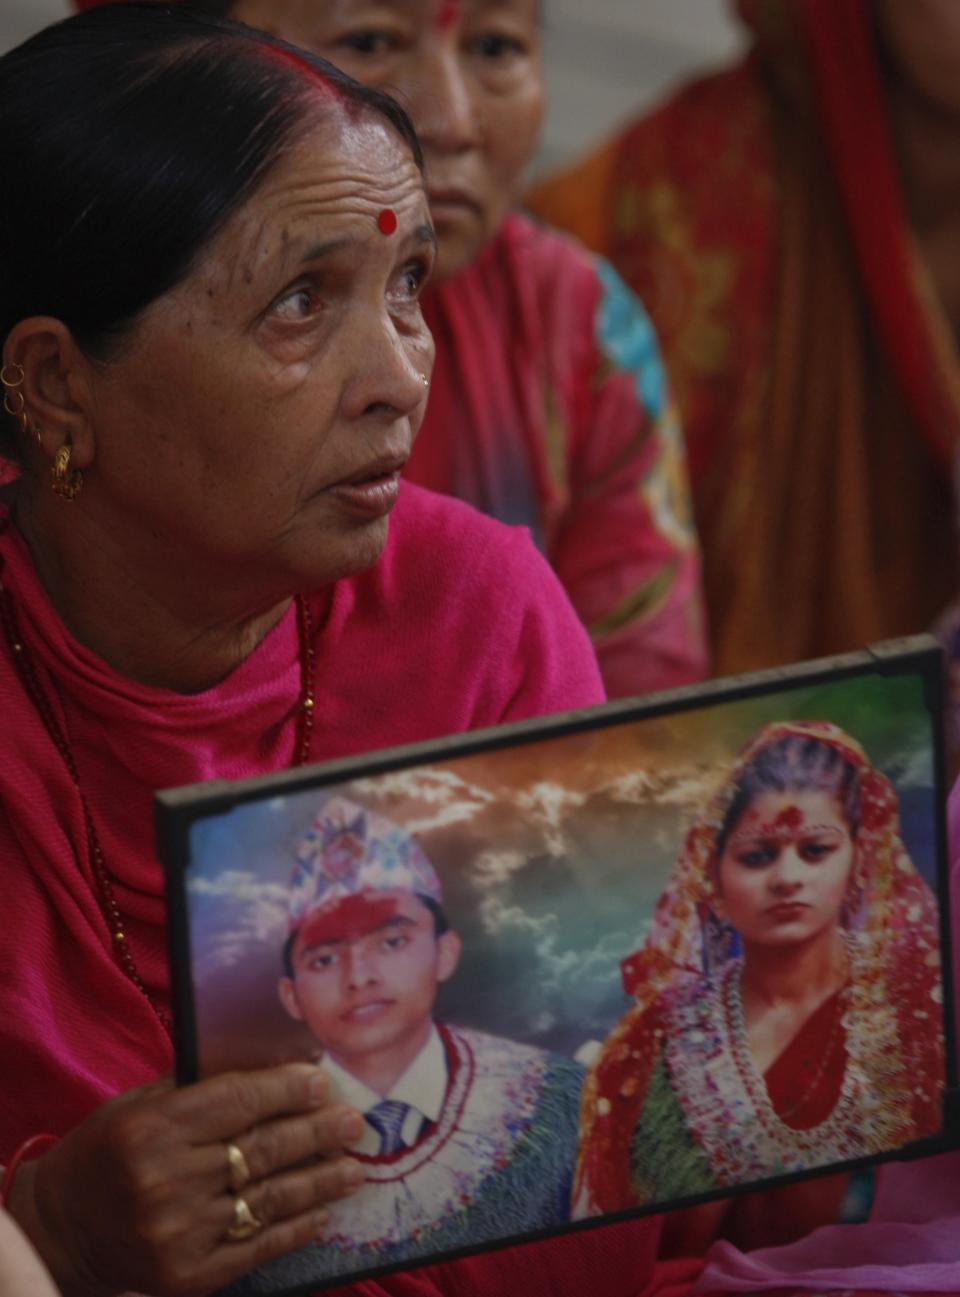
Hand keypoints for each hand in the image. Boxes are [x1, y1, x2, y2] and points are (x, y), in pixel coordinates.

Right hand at [8, 1064, 365, 1296]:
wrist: (63, 1228)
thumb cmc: (109, 1150)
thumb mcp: (142, 1104)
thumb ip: (200, 1087)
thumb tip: (274, 1063)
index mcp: (154, 1128)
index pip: (239, 1101)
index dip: (287, 1089)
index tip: (322, 1080)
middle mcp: (167, 1179)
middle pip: (263, 1149)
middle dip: (317, 1132)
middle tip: (354, 1123)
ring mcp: (179, 1232)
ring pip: (269, 1199)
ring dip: (320, 1182)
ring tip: (354, 1168)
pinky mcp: (188, 1275)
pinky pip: (257, 1247)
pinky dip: (295, 1228)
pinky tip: (323, 1213)